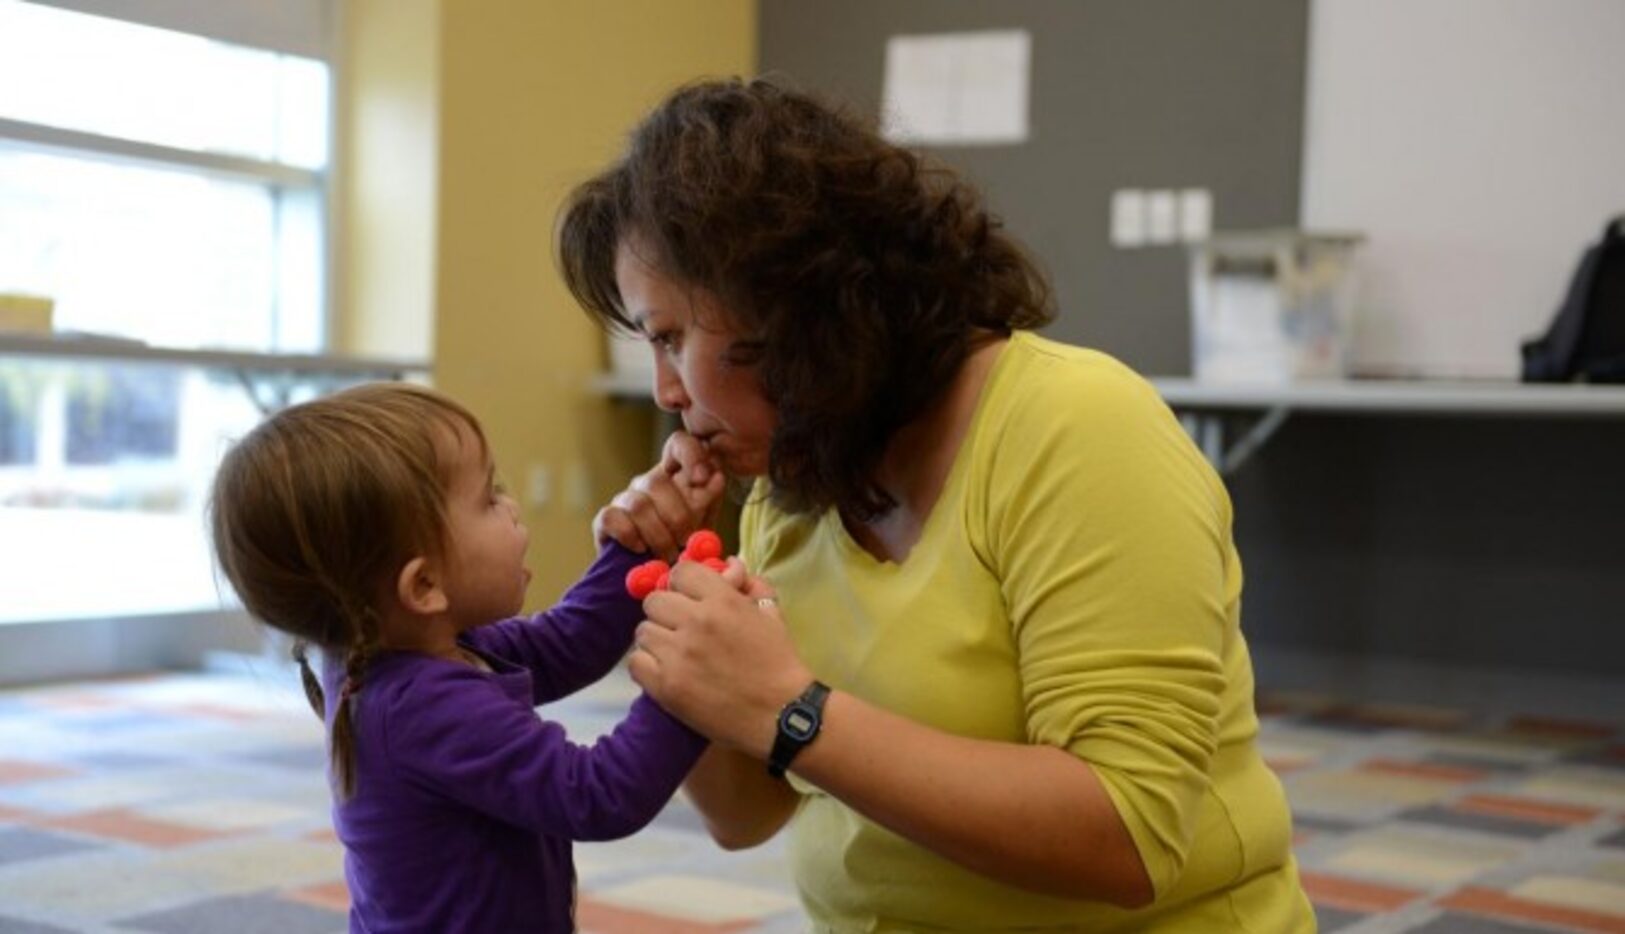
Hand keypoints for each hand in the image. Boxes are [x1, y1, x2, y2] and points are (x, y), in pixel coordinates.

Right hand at [594, 431, 724, 558]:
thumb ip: (709, 499)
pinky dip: (630, 536)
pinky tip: (641, 550)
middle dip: (677, 517)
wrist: (658, 578)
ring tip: (668, 555)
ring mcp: (624, 499)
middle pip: (657, 481)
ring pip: (638, 504)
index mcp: (676, 476)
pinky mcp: (605, 520)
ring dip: (657, 534)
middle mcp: (648, 482)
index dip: (690, 454)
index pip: (679, 444)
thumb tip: (716, 476)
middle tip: (686, 542)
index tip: (702, 478)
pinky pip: (613, 519)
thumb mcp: (704, 522)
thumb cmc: (685, 547)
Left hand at [630, 559, 811, 756]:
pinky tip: (665, 672)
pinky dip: (647, 666)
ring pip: (643, 631)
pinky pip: (636, 662)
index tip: (688, 597)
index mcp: (722, 600)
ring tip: (674, 653)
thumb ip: (750, 586)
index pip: (681, 572)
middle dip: (666, 611)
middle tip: (679, 628)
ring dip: (657, 640)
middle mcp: (695, 622)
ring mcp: (677, 654)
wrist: (779, 713)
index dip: (682, 584)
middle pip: (654, 601)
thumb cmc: (778, 662)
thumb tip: (731, 564)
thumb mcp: (770, 615)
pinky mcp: (665, 685)